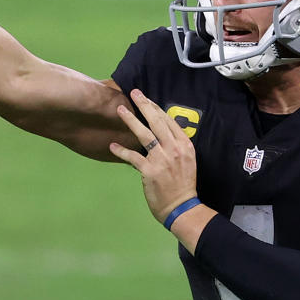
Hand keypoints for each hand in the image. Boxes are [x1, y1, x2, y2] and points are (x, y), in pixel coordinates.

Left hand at [108, 89, 198, 223]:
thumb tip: (162, 134)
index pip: (169, 121)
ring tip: (120, 110)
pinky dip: (121, 151)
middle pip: (157, 122)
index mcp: (184, 145)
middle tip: (134, 93)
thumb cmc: (183, 185)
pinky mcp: (150, 171)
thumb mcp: (187, 161)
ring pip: (144, 134)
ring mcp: (162, 159)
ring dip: (131, 120)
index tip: (147, 99)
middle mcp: (174, 149)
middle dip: (144, 105)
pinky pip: (133, 157)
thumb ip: (176, 146)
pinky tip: (112, 145)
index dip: (156, 108)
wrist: (182, 207)